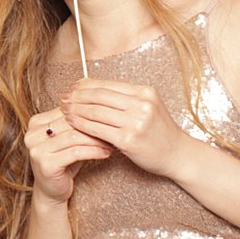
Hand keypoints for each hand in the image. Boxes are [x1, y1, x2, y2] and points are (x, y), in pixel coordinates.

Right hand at [24, 108, 110, 205]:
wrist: (51, 191)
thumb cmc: (64, 161)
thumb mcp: (68, 138)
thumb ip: (75, 122)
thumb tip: (101, 104)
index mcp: (35, 122)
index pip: (66, 110)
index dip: (88, 112)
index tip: (108, 116)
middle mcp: (32, 134)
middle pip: (69, 122)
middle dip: (94, 125)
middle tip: (113, 127)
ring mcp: (36, 149)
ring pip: (73, 137)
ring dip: (96, 139)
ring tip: (111, 141)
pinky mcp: (45, 164)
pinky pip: (75, 152)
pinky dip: (94, 151)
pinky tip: (106, 153)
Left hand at [60, 78, 187, 177]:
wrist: (177, 154)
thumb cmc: (159, 131)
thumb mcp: (147, 107)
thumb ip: (124, 98)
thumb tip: (91, 88)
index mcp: (144, 92)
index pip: (107, 84)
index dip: (85, 85)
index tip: (71, 88)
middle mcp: (141, 104)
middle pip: (99, 96)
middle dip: (77, 96)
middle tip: (62, 98)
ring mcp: (136, 122)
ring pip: (96, 111)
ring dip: (76, 110)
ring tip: (64, 110)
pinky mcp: (128, 140)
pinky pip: (98, 129)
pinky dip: (82, 125)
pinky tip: (72, 124)